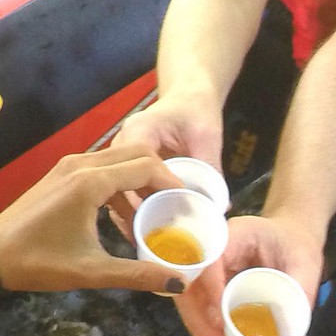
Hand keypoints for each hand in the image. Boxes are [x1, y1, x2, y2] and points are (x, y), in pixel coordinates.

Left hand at [0, 149, 192, 296]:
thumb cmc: (39, 262)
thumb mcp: (92, 271)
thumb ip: (139, 274)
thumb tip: (179, 281)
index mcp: (90, 182)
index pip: (146, 166)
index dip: (172, 182)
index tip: (188, 203)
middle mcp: (81, 164)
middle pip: (136, 153)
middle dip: (160, 175)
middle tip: (175, 204)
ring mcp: (69, 165)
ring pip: (119, 157)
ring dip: (140, 177)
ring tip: (154, 210)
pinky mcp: (61, 172)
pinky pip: (102, 166)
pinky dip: (121, 181)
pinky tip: (124, 213)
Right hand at [100, 94, 222, 233]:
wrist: (189, 95)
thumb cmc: (196, 110)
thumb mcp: (207, 136)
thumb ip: (212, 170)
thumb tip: (219, 208)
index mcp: (137, 132)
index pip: (131, 171)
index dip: (143, 199)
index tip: (159, 221)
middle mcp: (120, 144)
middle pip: (117, 185)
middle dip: (130, 214)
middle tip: (146, 240)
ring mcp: (120, 157)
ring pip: (116, 191)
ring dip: (129, 214)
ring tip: (144, 240)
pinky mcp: (126, 167)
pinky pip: (124, 190)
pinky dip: (133, 209)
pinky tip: (146, 229)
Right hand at [175, 213, 323, 335]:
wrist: (291, 237)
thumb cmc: (296, 243)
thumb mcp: (305, 261)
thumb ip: (300, 290)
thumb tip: (293, 334)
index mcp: (235, 235)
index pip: (210, 260)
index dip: (211, 290)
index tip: (221, 321)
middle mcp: (212, 250)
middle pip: (190, 285)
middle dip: (201, 322)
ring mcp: (207, 268)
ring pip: (189, 300)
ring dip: (201, 330)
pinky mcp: (208, 285)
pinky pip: (198, 307)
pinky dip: (207, 330)